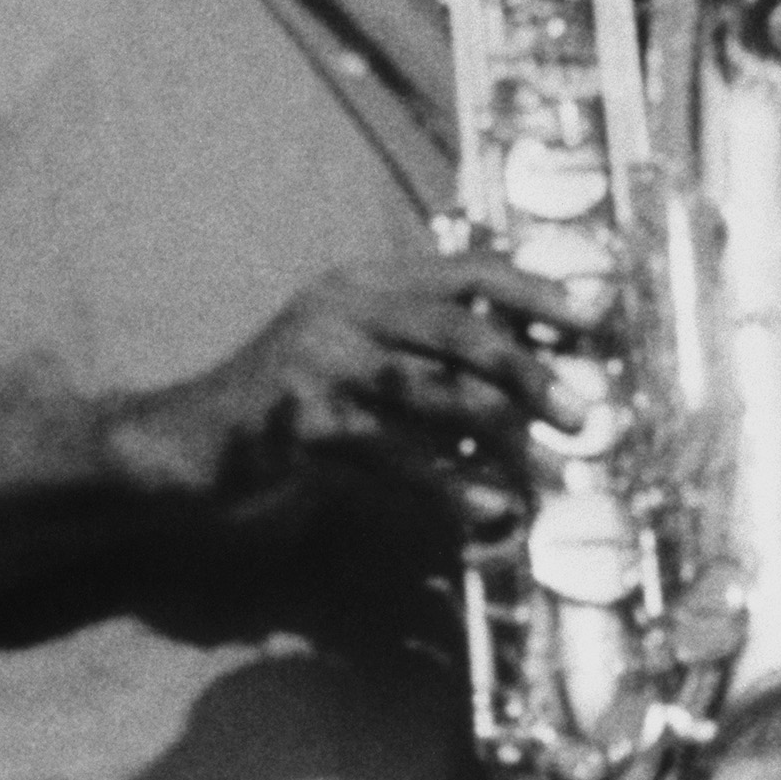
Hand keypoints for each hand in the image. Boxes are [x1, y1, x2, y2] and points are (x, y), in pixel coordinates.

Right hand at [114, 254, 599, 571]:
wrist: (186, 446)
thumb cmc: (282, 413)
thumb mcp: (352, 361)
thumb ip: (420, 357)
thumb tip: (516, 383)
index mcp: (362, 285)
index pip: (466, 269)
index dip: (535, 292)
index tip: (594, 321)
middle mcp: (341, 310)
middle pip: (459, 329)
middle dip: (530, 371)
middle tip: (582, 415)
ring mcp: (317, 365)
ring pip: (431, 392)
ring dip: (499, 435)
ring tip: (545, 471)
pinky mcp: (300, 426)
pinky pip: (391, 457)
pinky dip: (445, 485)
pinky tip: (485, 509)